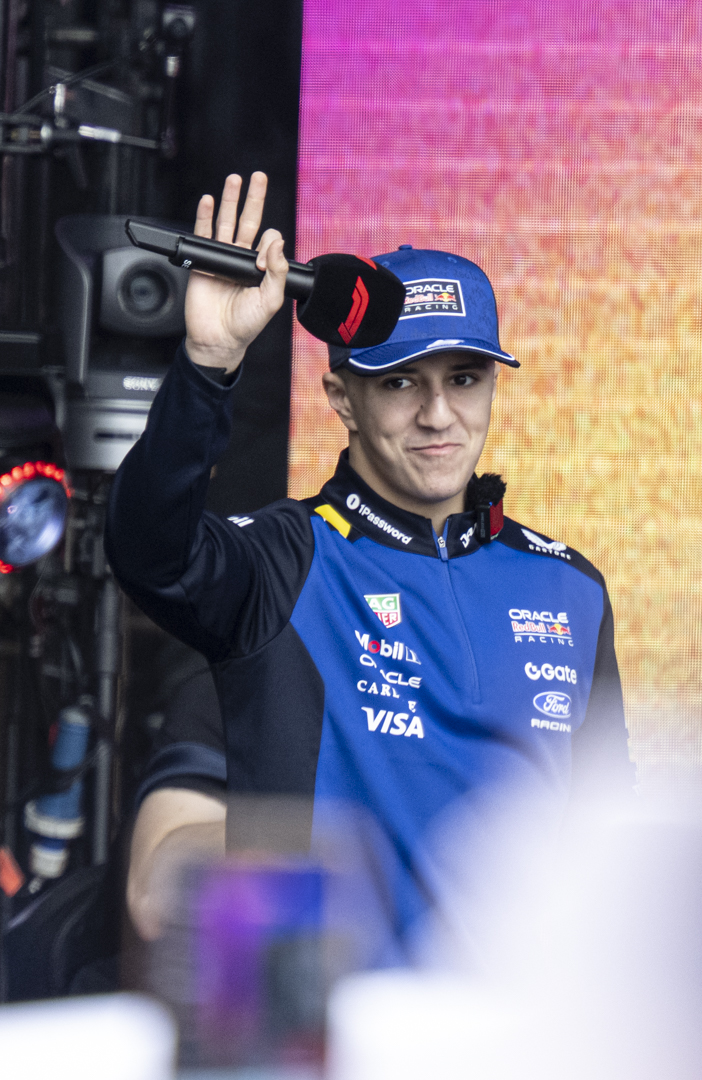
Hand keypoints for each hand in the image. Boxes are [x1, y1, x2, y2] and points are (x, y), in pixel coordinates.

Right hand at [184, 171, 287, 371]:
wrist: (218, 338)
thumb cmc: (245, 325)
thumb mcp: (271, 300)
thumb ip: (277, 271)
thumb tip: (276, 243)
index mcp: (262, 269)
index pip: (268, 242)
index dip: (269, 246)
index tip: (262, 264)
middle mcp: (243, 260)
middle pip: (249, 221)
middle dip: (254, 198)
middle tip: (258, 176)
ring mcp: (222, 258)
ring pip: (227, 222)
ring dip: (230, 199)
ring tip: (234, 179)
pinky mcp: (203, 261)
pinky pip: (204, 234)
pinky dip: (204, 216)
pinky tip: (208, 200)